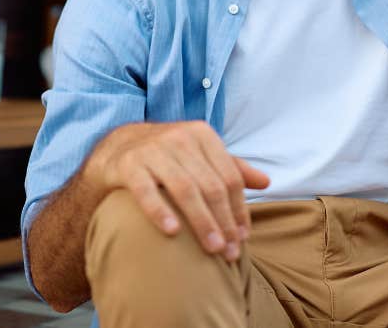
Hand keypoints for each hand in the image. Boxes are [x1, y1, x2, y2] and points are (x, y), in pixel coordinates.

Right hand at [84, 120, 269, 261]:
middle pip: (211, 185)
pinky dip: (161, 211)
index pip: (229, 176)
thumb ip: (232, 168)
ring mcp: (153, 150)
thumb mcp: (201, 154)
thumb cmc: (170, 155)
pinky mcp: (129, 164)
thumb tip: (267, 183)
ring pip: (184, 189)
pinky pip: (146, 191)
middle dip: (224, 221)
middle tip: (230, 252)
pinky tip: (173, 232)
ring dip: (202, 221)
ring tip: (213, 248)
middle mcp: (181, 138)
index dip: (239, 208)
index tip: (243, 238)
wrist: (120, 145)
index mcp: (203, 135)